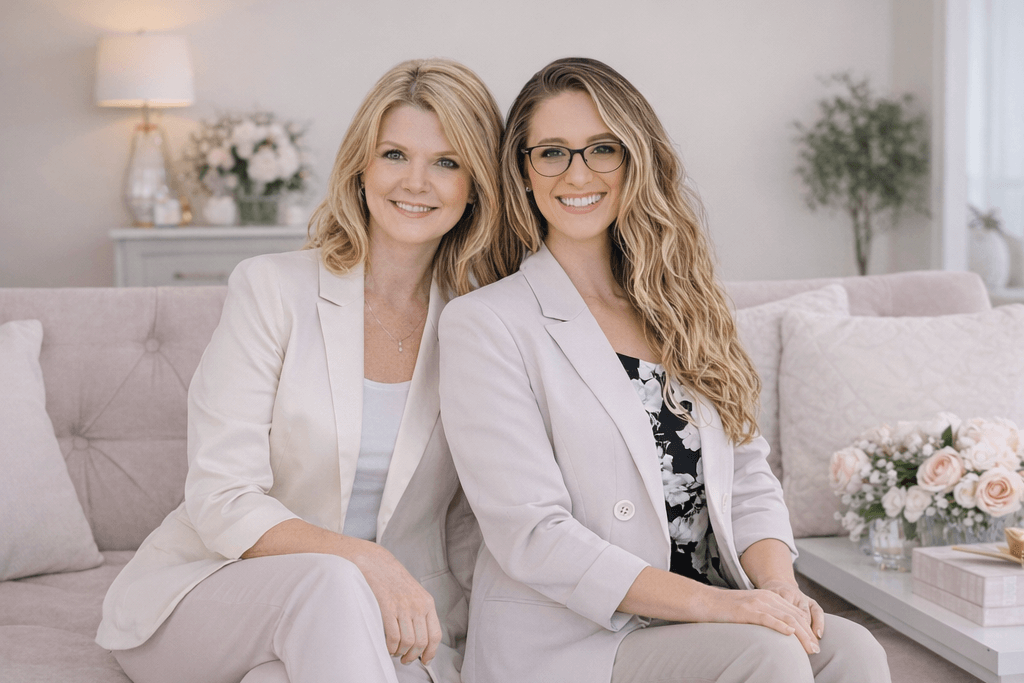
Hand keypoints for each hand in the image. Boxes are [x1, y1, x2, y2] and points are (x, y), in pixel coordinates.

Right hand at [350, 541, 442, 665]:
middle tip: (405, 659)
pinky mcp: (387, 608)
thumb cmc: (393, 580)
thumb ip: (419, 612)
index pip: (435, 634)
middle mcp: (418, 605)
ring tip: (395, 651)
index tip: (425, 660)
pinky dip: (390, 646)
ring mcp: (403, 607)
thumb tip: (421, 639)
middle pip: (421, 642)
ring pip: (408, 642)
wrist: (376, 563)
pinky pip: (393, 636)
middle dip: (413, 656)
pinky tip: (387, 646)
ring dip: (400, 652)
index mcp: (427, 602)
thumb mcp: (413, 593)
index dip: (431, 652)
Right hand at [701, 584, 820, 654]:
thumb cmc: (726, 609)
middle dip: (808, 634)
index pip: (795, 612)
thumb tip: (781, 631)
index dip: (807, 628)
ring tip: (810, 647)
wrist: (705, 601)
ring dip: (801, 634)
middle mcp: (766, 597)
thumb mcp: (750, 608)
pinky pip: (768, 618)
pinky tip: (790, 634)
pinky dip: (781, 626)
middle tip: (816, 649)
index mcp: (768, 596)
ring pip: (786, 618)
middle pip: (795, 615)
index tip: (814, 643)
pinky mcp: (747, 611)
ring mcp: (757, 603)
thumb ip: (765, 615)